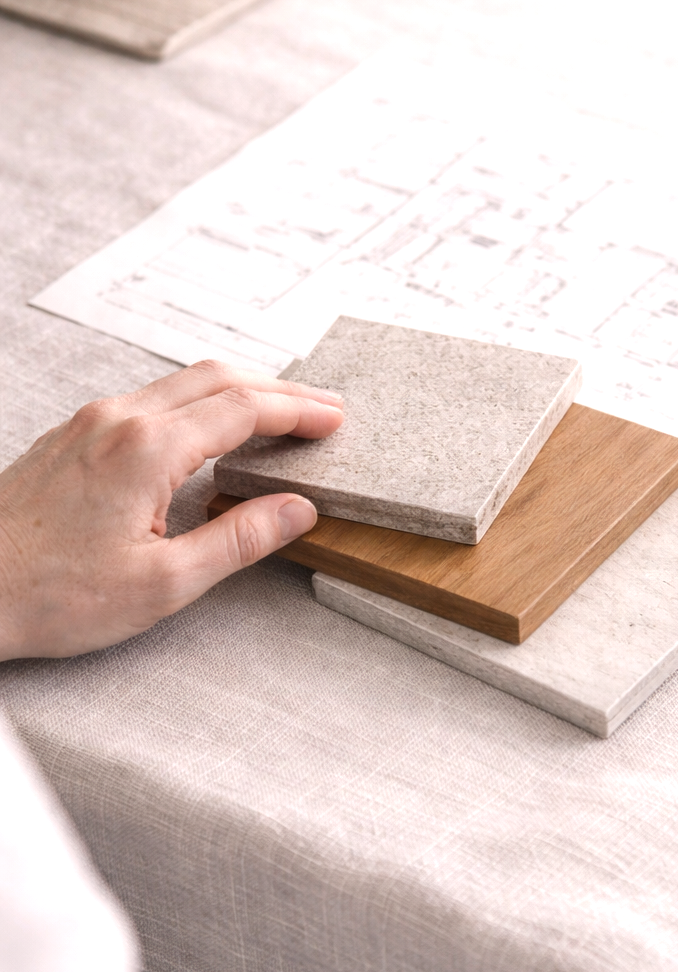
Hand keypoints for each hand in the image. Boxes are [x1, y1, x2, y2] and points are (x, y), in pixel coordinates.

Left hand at [0, 361, 343, 659]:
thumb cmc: (49, 594)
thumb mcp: (163, 584)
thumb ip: (238, 540)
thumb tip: (296, 511)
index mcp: (147, 449)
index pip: (244, 409)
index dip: (298, 411)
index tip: (334, 420)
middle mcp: (118, 419)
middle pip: (217, 378)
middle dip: (278, 389)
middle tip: (322, 410)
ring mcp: (90, 422)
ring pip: (181, 383)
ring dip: (237, 392)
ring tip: (276, 416)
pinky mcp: (72, 436)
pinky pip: (149, 399)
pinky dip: (196, 403)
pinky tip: (207, 432)